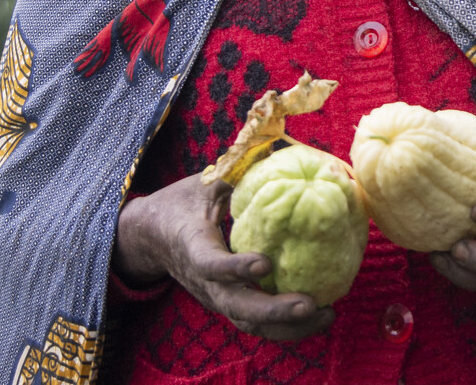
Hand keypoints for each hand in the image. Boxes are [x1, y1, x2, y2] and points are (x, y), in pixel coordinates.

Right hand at [114, 174, 334, 340]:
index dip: (235, 268)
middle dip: (274, 311)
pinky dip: (286, 326)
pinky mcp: (227, 304)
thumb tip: (278, 149)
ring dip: (287, 326)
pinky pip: (256, 323)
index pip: (210, 266)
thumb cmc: (180, 205)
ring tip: (326, 315)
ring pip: (249, 323)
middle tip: (310, 304)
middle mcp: (204, 282)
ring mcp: (215, 298)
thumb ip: (234, 172)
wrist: (149, 238)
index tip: (264, 263)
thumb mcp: (202, 184)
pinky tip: (319, 316)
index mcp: (192, 248)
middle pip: (237, 307)